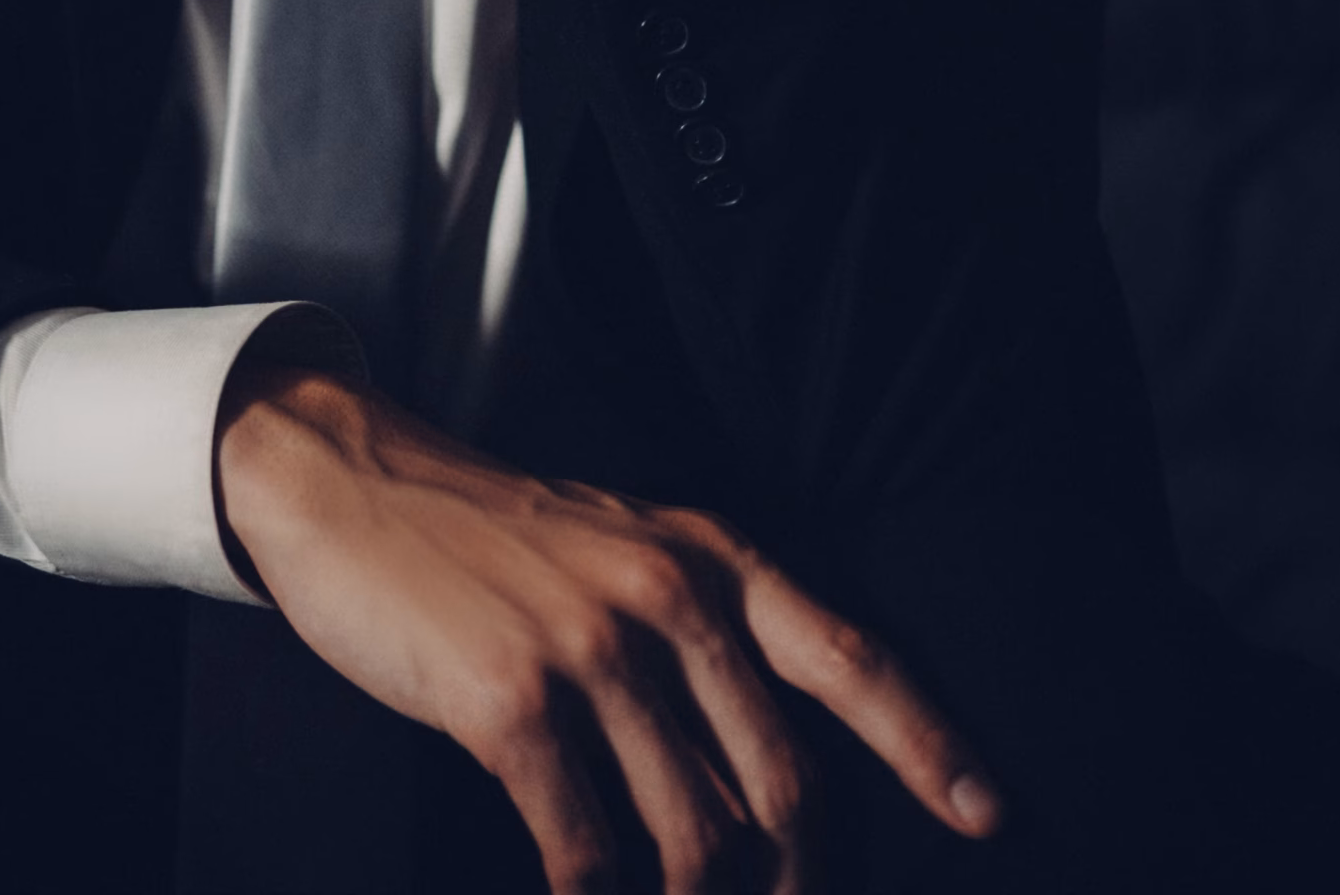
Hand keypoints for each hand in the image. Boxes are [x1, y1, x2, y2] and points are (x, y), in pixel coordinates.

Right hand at [218, 365, 1004, 894]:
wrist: (353, 485)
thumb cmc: (495, 539)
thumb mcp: (623, 548)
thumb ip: (704, 635)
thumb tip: (772, 782)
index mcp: (708, 555)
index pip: (849, 657)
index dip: (927, 745)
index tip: (987, 815)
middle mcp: (669, 595)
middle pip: (783, 787)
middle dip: (792, 886)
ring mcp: (591, 648)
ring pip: (695, 839)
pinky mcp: (512, 700)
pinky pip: (585, 852)